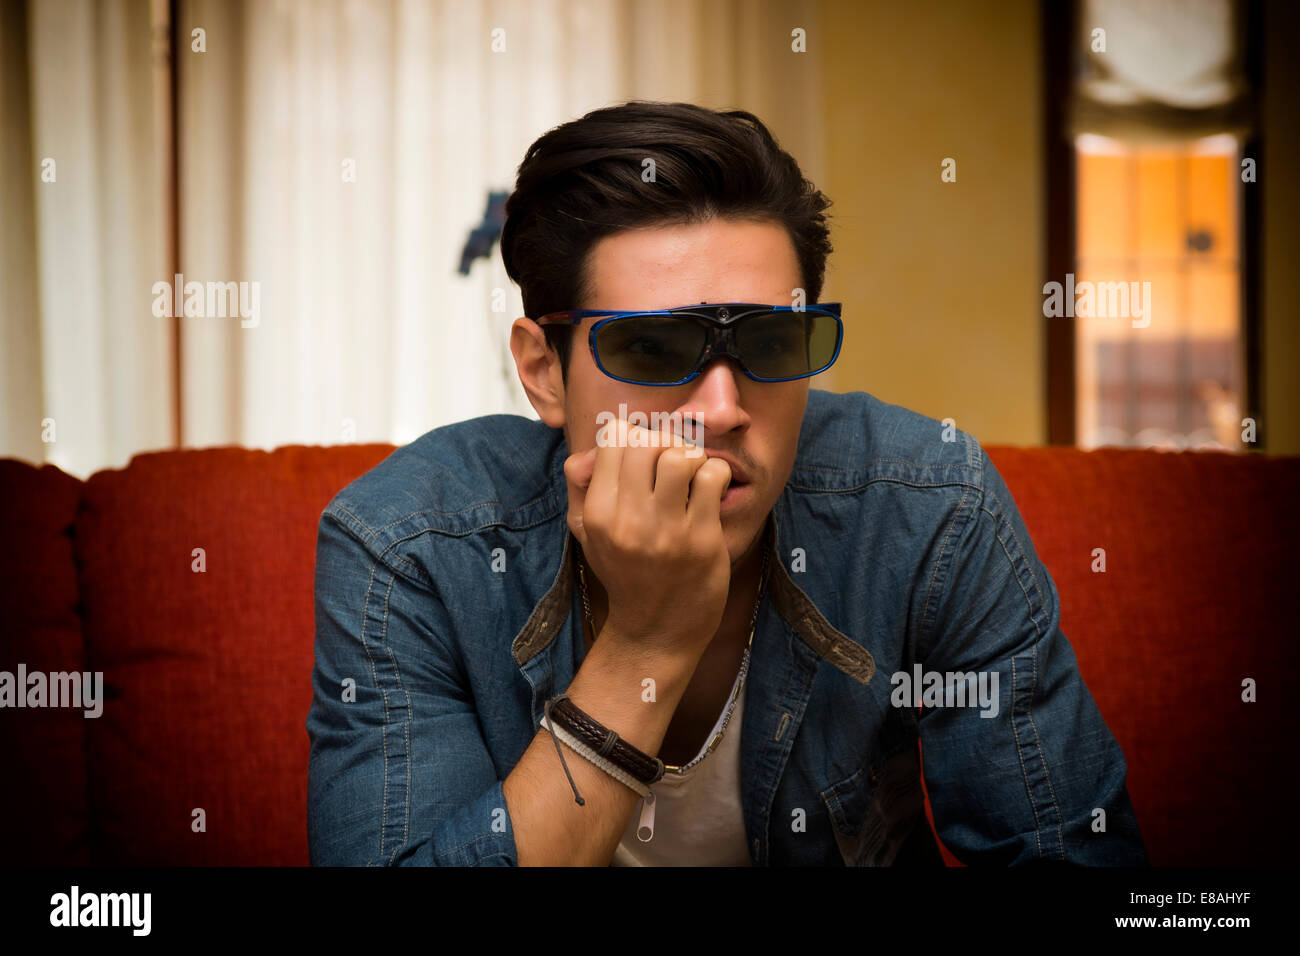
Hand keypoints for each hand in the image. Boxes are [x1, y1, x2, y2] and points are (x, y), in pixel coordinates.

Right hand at [564, 417, 731, 660]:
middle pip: (646, 440)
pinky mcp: (701, 540)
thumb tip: (591, 451)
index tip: (647, 457)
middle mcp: (627, 520)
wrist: (656, 632)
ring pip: (679, 455)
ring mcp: (665, 531)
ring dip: (692, 458)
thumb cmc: (626, 572)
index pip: (613, 436)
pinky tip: (711, 493)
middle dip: (665, 442)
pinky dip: (717, 475)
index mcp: (597, 512)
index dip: (635, 436)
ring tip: (692, 479)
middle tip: (673, 465)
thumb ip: (581, 485)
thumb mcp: (588, 532)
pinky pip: (712, 477)